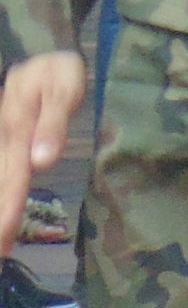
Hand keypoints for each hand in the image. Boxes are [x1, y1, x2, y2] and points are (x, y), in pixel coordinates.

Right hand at [0, 51, 86, 265]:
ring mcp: (2, 145)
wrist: (43, 54)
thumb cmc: (56, 72)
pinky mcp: (6, 147)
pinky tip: (4, 228)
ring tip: (2, 246)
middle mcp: (3, 144)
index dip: (5, 210)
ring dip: (1, 211)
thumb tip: (41, 162)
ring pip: (0, 181)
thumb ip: (53, 124)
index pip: (10, 179)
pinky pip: (4, 174)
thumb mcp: (61, 86)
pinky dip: (6, 194)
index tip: (2, 238)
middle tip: (0, 253)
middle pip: (0, 187)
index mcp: (15, 133)